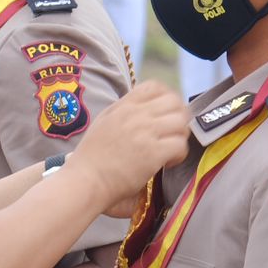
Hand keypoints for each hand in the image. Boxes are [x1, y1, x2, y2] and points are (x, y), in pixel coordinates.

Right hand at [70, 81, 188, 207]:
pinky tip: (167, 162)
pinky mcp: (154, 153)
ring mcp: (146, 133)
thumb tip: (146, 109)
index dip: (167, 97)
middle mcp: (136, 115)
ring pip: (181, 123)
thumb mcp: (104, 122)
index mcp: (124, 106)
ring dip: (180, 136)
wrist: (86, 180)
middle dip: (179, 117)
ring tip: (170, 149)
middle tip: (172, 133)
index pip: (155, 86)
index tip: (166, 113)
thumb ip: (124, 112)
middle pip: (174, 102)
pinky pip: (180, 145)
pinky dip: (179, 154)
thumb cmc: (92, 157)